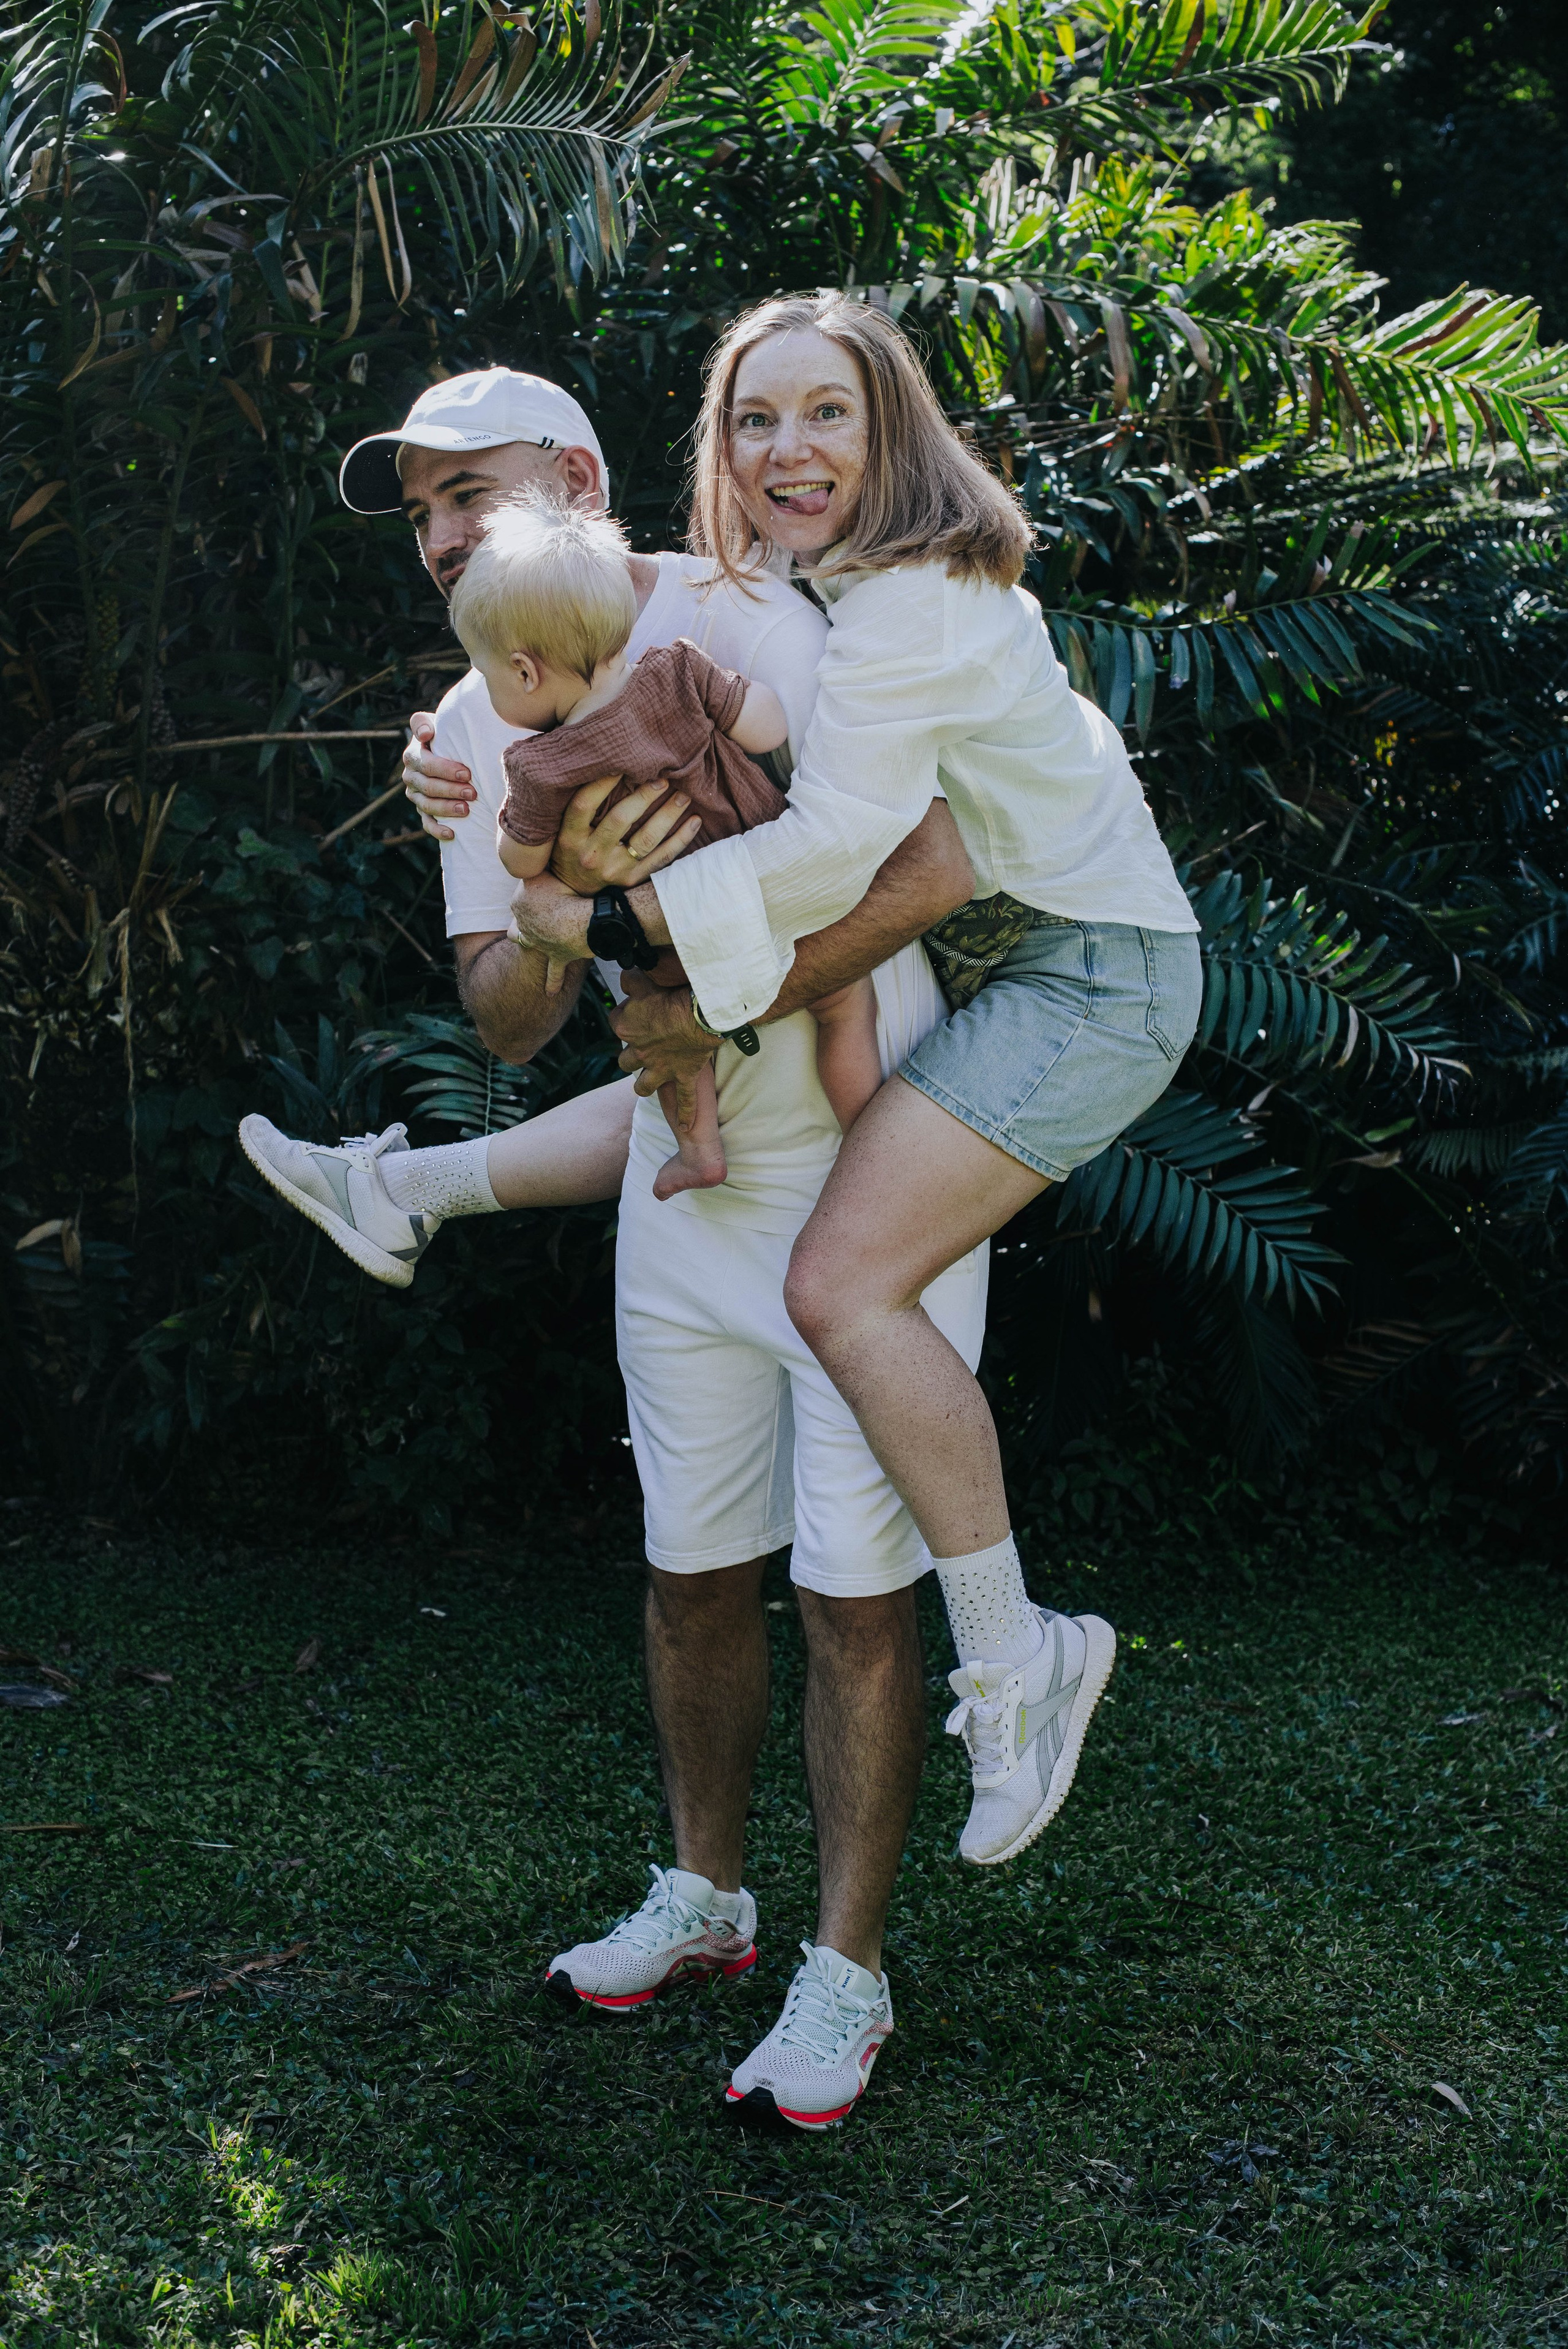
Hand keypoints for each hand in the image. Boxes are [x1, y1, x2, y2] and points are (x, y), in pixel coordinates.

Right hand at [403, 710, 475, 841]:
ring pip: (427, 805)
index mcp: (413, 755)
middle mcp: (411, 776)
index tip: (467, 773)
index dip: (445, 770)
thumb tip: (426, 734)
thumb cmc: (448, 735)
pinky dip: (438, 829)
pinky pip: (427, 823)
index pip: (425, 764)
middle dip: (450, 790)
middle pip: (427, 787)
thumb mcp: (437, 723)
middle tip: (473, 793)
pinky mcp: (423, 811)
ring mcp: (416, 795)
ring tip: (467, 810)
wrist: (451, 750)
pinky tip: (452, 834)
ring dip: (446, 809)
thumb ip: (423, 722)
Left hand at [507, 872, 593, 991]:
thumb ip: (543, 861)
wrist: (584, 921)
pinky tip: (550, 993)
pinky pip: (553, 973)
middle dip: (525, 918)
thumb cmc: (570, 891)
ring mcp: (539, 943)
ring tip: (531, 942)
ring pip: (528, 943)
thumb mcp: (550, 868)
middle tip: (534, 913)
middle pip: (521, 920)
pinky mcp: (557, 958)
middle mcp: (525, 925)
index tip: (546, 882)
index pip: (524, 893)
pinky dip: (552, 982)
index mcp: (520, 902)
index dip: (536, 887)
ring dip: (530, 942)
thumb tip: (540, 848)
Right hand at [551, 774, 701, 892]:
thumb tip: (611, 767)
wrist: (572, 890)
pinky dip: (681, 839)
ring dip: (668, 815)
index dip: (603, 782)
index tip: (623, 764)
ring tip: (683, 796)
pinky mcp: (632, 880)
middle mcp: (591, 854)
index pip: (585, 804)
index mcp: (570, 837)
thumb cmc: (570, 848)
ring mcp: (614, 870)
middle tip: (663, 779)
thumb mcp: (564, 828)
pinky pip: (662, 859)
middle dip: (645, 796)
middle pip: (621, 819)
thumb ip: (583, 805)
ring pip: (646, 840)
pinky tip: (695, 821)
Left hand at [611, 969, 717, 1129]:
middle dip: (630, 1055)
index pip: (616, 1023)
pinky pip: (683, 1101)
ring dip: (644, 1084)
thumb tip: (624, 977)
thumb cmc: (672, 993)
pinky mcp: (683, 1076)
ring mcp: (660, 1068)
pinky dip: (685, 1114)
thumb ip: (630, 979)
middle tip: (642, 1046)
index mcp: (626, 1028)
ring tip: (649, 1081)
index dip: (625, 1016)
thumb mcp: (644, 980)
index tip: (635, 1009)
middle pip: (625, 1060)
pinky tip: (684, 1126)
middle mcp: (639, 1053)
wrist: (700, 1013)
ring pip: (643, 1086)